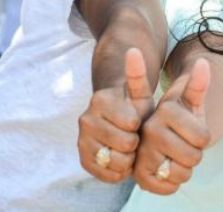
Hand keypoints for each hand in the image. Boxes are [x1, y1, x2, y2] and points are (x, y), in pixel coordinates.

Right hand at [77, 48, 154, 182]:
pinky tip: (123, 159)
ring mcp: (82, 139)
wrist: (117, 118)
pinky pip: (104, 172)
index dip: (139, 125)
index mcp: (101, 100)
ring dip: (127, 158)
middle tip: (136, 136)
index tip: (138, 120)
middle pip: (124, 144)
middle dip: (134, 142)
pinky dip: (117, 170)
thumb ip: (137, 73)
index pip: (131, 123)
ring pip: (113, 160)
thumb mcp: (140, 90)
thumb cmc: (134, 103)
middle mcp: (86, 119)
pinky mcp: (83, 157)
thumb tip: (133, 49)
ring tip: (130, 148)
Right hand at [132, 56, 210, 194]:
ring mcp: (140, 154)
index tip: (191, 129)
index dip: (202, 137)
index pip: (202, 137)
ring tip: (173, 156)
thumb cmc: (177, 117)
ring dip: (183, 169)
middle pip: (194, 157)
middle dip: (194, 154)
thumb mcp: (188, 100)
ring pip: (182, 173)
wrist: (154, 138)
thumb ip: (196, 83)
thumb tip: (203, 62)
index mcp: (164, 111)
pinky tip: (164, 170)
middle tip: (182, 144)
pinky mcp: (138, 177)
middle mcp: (148, 130)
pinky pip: (169, 187)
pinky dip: (172, 183)